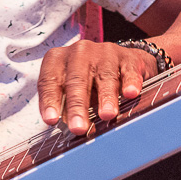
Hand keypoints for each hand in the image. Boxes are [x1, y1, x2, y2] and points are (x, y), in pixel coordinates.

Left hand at [37, 40, 154, 134]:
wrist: (123, 62)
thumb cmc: (89, 80)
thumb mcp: (70, 88)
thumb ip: (64, 105)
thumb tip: (62, 127)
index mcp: (58, 59)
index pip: (50, 81)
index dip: (50, 101)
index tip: (51, 120)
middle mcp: (79, 52)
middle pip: (76, 81)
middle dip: (77, 106)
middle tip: (78, 128)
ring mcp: (105, 53)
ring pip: (104, 77)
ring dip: (105, 97)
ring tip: (106, 115)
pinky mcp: (128, 58)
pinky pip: (129, 70)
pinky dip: (130, 82)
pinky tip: (130, 94)